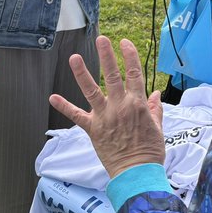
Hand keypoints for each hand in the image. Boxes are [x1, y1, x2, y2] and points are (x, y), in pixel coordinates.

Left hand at [49, 37, 164, 177]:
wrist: (137, 173)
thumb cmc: (150, 152)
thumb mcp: (158, 128)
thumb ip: (155, 109)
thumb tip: (155, 93)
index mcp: (138, 104)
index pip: (135, 74)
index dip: (130, 56)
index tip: (125, 42)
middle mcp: (120, 106)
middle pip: (112, 76)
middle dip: (107, 55)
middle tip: (102, 39)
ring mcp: (104, 117)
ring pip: (91, 91)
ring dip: (82, 73)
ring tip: (74, 58)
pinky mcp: (93, 129)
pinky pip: (76, 116)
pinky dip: (64, 106)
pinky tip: (53, 96)